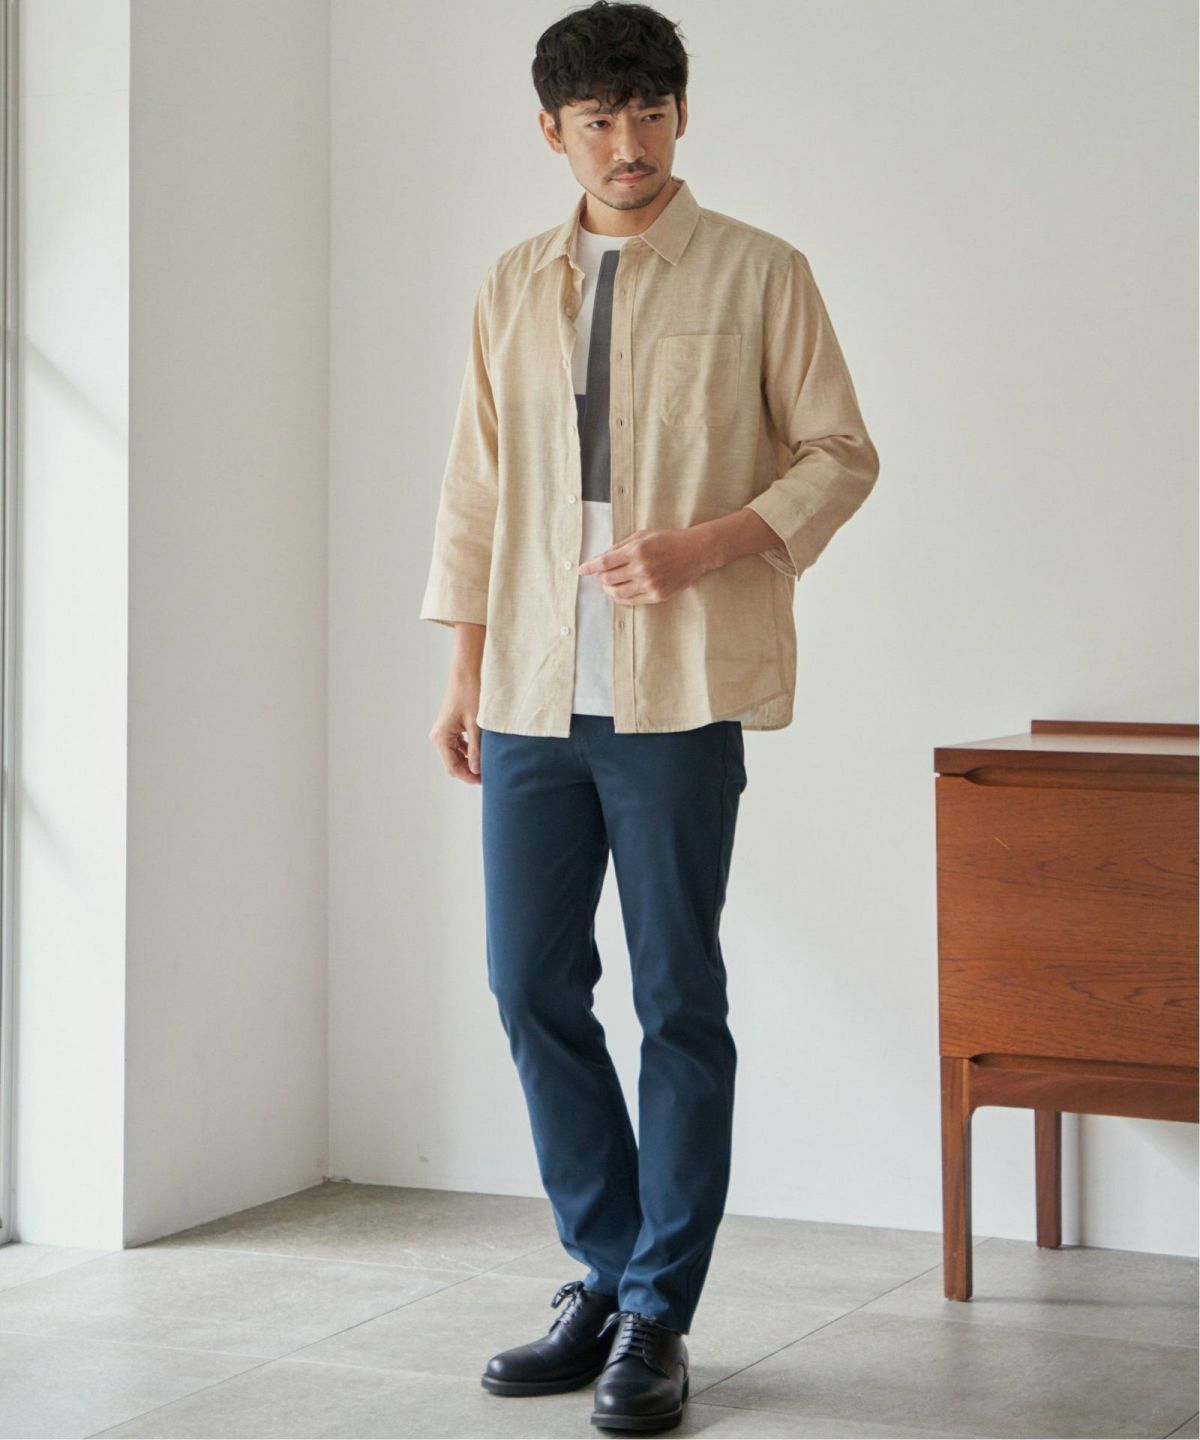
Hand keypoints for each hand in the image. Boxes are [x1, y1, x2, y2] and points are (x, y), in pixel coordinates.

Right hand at [430, 679, 482, 784]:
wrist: (466, 673)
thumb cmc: (471, 694)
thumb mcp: (477, 725)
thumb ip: (477, 749)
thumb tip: (477, 770)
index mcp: (441, 737)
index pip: (453, 768)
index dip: (469, 777)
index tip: (485, 781)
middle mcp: (438, 737)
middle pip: (453, 764)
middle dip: (469, 771)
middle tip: (489, 775)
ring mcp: (442, 733)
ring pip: (455, 757)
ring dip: (469, 762)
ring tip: (488, 764)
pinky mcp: (449, 729)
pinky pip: (457, 747)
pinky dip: (468, 752)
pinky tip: (482, 751)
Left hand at [576, 527, 712, 604]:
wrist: (696, 552)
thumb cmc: (669, 540)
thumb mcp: (643, 535)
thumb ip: (621, 546)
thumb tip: (601, 558)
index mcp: (636, 551)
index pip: (605, 562)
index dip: (590, 567)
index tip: (582, 570)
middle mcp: (641, 569)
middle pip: (608, 579)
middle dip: (600, 577)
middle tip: (600, 575)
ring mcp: (649, 584)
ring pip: (617, 593)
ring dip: (608, 589)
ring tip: (609, 584)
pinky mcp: (656, 596)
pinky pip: (631, 601)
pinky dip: (620, 598)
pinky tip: (619, 592)